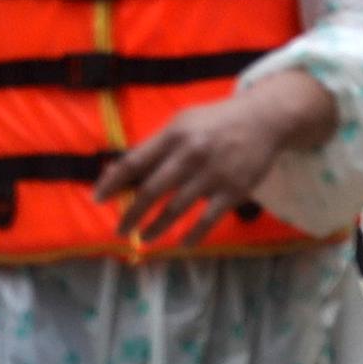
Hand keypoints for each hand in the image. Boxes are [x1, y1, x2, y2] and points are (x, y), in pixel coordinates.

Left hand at [96, 72, 336, 246]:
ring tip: (144, 239)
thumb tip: (118, 171)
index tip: (98, 200)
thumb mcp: (181, 123)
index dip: (113, 183)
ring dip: (156, 228)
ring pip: (176, 209)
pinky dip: (193, 235)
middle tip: (120, 230)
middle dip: (131, 214)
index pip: (134, 162)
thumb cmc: (214, 123)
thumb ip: (154, 146)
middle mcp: (190, 154)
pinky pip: (208, 220)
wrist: (264, 119)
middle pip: (151, 190)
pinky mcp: (234, 190)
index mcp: (173, 135)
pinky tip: (182, 244)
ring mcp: (213, 174)